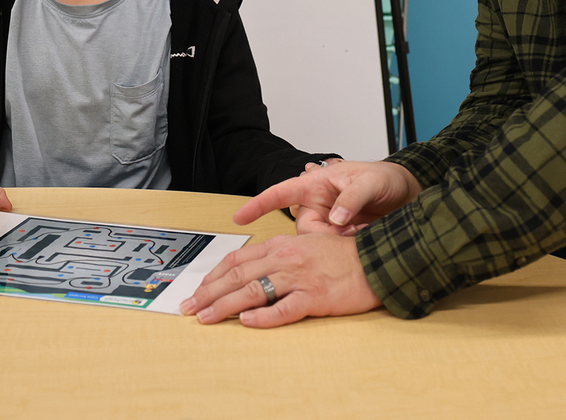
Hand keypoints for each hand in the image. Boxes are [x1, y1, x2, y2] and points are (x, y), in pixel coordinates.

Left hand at [179, 233, 381, 326]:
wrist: (376, 261)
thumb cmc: (342, 255)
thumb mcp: (305, 245)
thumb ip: (279, 255)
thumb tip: (252, 272)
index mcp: (281, 244)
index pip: (238, 259)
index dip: (214, 276)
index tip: (198, 290)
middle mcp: (286, 258)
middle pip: (238, 276)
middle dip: (209, 293)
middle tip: (190, 308)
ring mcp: (299, 277)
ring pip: (254, 291)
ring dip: (225, 306)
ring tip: (207, 318)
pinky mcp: (314, 297)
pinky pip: (284, 308)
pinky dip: (264, 316)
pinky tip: (247, 322)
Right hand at [242, 160, 421, 234]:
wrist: (407, 194)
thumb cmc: (384, 179)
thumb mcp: (369, 183)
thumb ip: (352, 198)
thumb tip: (336, 219)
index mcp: (317, 185)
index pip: (281, 193)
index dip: (259, 205)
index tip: (240, 217)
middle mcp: (318, 205)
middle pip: (299, 229)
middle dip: (315, 238)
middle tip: (346, 232)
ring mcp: (328, 223)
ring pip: (313, 244)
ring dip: (333, 245)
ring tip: (361, 231)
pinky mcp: (339, 238)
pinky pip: (329, 251)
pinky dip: (341, 252)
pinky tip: (361, 240)